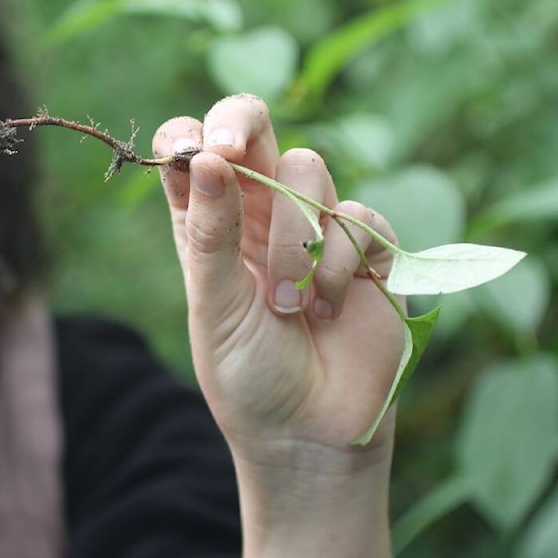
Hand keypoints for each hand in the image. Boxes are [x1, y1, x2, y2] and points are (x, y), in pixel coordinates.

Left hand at [153, 94, 401, 557]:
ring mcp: (314, 226)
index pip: (193, 149)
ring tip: (287, 304)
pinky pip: (358, 216)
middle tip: (230, 151)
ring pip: (306, 171)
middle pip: (254, 128)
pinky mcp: (366, 247)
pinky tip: (330, 311)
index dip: (191, 134)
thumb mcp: (214, 306)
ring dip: (293, 238)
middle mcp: (258, 214)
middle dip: (242, 124)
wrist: (310, 433)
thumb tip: (203, 158)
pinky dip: (342, 263)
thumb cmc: (248, 376)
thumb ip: (210, 234)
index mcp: (209, 224)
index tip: (192, 153)